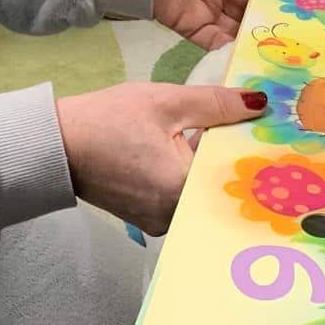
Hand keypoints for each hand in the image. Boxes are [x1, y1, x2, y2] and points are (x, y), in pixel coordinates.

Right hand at [58, 83, 268, 233]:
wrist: (55, 144)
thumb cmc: (107, 121)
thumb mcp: (165, 102)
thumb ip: (216, 104)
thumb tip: (261, 103)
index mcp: (182, 190)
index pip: (234, 172)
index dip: (251, 148)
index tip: (269, 129)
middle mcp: (176, 217)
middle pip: (219, 185)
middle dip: (232, 156)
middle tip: (253, 127)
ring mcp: (160, 222)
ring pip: (200, 192)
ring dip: (209, 166)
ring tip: (227, 134)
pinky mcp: (146, 219)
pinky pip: (181, 198)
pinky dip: (188, 176)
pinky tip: (194, 150)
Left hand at [151, 0, 280, 49]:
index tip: (295, 11)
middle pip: (247, 11)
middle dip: (264, 23)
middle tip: (290, 40)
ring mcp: (206, 10)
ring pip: (234, 29)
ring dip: (249, 40)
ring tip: (273, 54)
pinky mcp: (189, 27)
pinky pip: (212, 42)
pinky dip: (227, 50)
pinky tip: (243, 57)